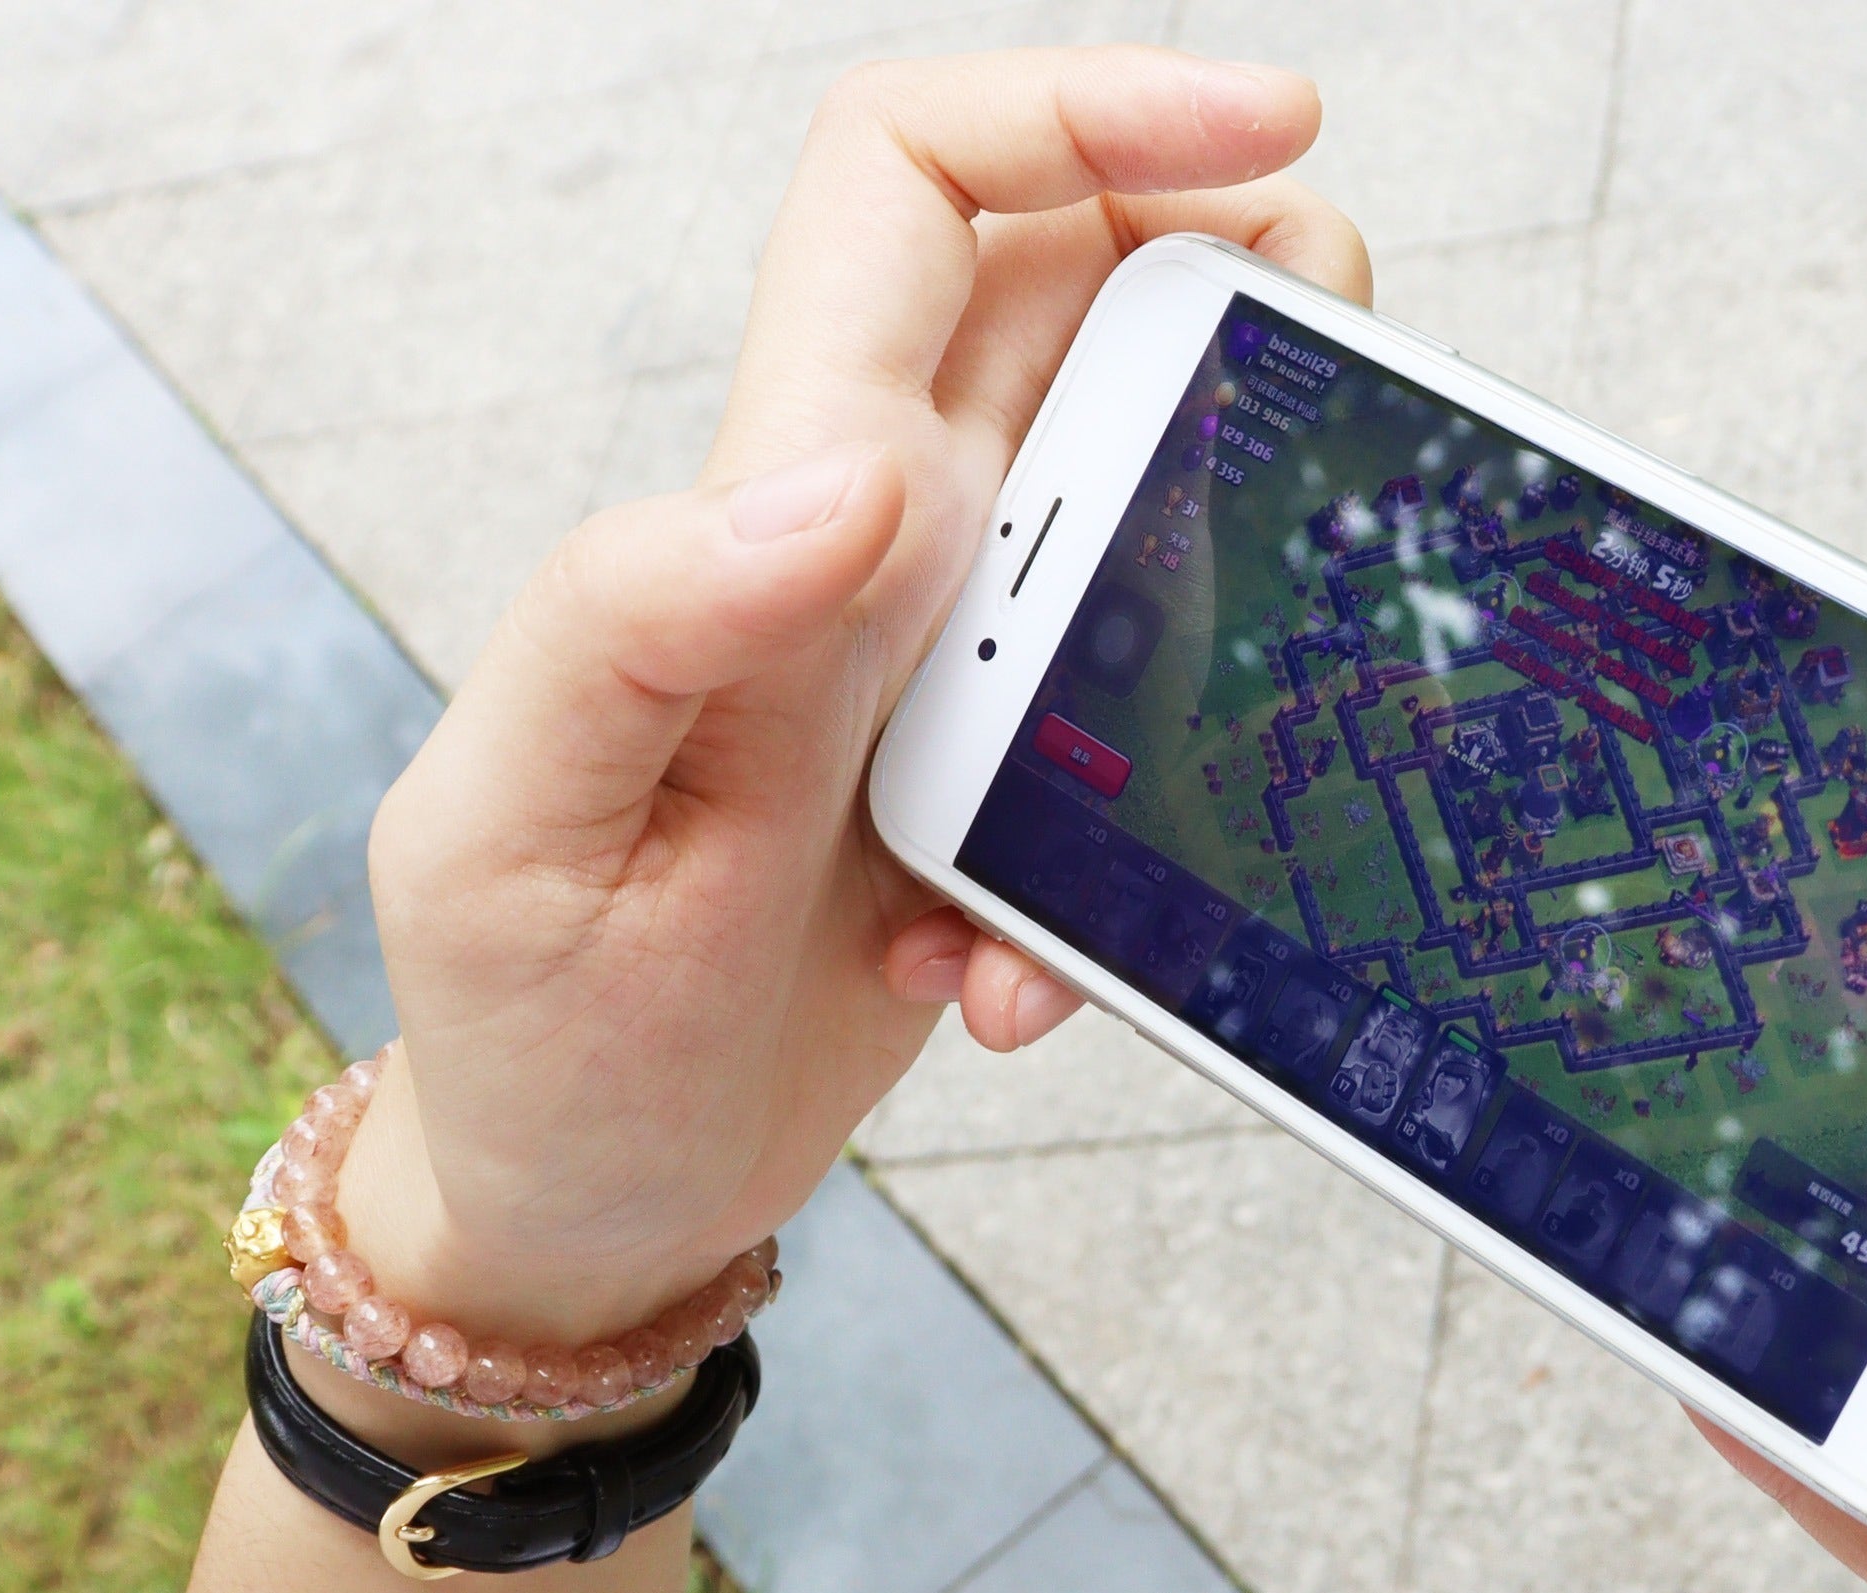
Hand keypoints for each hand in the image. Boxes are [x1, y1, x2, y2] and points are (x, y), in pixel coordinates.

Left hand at [331, 48, 1360, 1394]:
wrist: (588, 1208)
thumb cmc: (530, 1028)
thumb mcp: (527, 836)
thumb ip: (645, 624)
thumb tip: (847, 472)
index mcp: (771, 494)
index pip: (920, 183)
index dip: (1093, 106)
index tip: (1273, 135)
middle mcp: (876, 537)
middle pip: (1095, 287)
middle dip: (1251, 304)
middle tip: (1339, 425)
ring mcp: (954, 652)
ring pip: (1165, 492)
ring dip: (1240, 608)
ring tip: (1195, 771)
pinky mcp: (1009, 774)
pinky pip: (1157, 727)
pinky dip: (1160, 839)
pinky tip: (1030, 976)